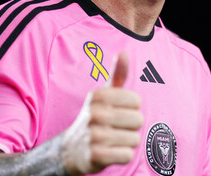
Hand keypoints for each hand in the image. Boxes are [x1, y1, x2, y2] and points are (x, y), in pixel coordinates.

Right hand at [61, 52, 143, 174]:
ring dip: (127, 142)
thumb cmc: (96, 117)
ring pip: (134, 139)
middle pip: (138, 120)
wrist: (72, 149)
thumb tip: (123, 53)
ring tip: (112, 140)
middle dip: (130, 127)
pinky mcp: (96, 156)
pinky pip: (127, 155)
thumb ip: (117, 75)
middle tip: (114, 128)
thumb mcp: (104, 95)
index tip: (116, 111)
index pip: (136, 101)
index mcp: (98, 96)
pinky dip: (123, 156)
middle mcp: (95, 113)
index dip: (130, 108)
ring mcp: (94, 135)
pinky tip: (110, 152)